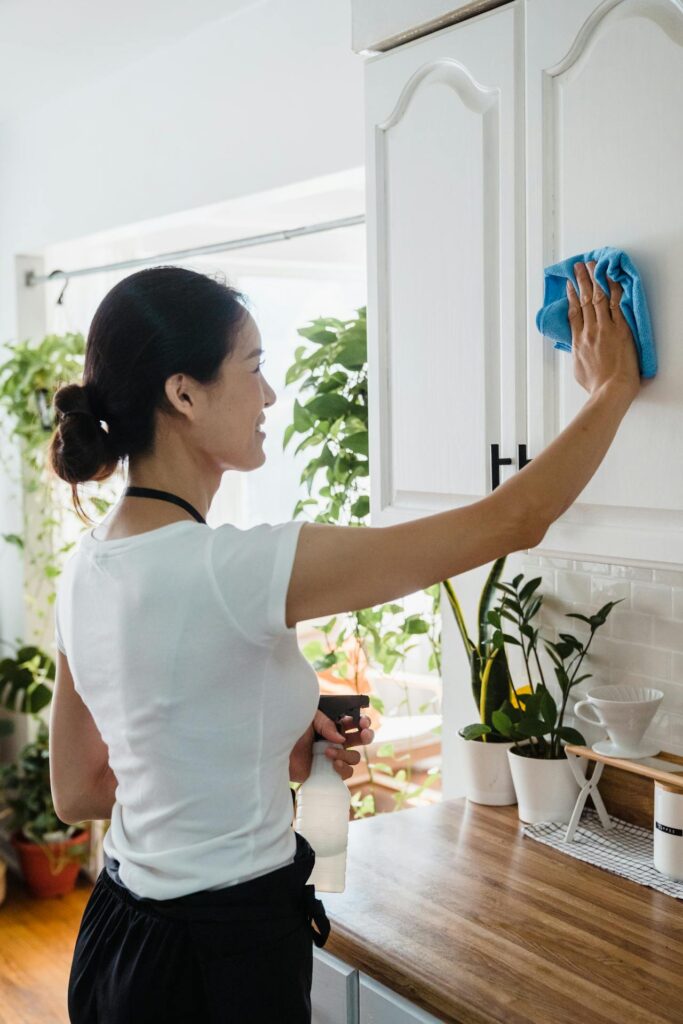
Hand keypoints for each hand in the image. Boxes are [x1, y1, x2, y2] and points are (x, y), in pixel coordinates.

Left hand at [289, 709, 374, 783]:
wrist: (276, 752)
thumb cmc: (290, 732)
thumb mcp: (309, 719)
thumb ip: (326, 723)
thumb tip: (341, 738)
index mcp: (332, 725)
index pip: (354, 723)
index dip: (363, 722)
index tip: (362, 723)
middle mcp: (335, 741)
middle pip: (361, 739)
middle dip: (366, 736)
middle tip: (363, 734)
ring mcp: (333, 757)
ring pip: (355, 757)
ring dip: (346, 754)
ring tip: (329, 752)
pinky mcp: (329, 772)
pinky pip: (347, 772)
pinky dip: (343, 768)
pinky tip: (332, 763)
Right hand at [567, 260, 639, 400]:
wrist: (611, 390)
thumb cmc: (596, 385)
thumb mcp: (578, 369)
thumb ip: (577, 354)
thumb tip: (577, 350)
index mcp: (578, 341)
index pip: (573, 313)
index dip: (571, 297)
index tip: (570, 285)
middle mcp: (589, 331)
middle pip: (584, 301)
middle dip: (581, 281)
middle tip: (578, 267)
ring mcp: (605, 329)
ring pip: (598, 298)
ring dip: (595, 279)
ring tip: (592, 266)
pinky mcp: (620, 330)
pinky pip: (616, 304)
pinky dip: (612, 289)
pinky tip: (610, 278)